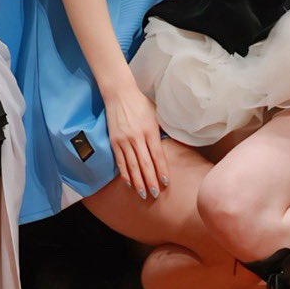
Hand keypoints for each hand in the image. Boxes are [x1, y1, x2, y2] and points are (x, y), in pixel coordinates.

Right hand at [104, 80, 169, 201]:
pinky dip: (125, 173)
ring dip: (138, 181)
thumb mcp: (157, 114)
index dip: (161, 170)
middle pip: (145, 164)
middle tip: (155, 194)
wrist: (119, 94)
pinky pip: (120, 161)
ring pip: (132, 166)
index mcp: (151, 131)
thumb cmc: (141, 103)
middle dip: (150, 181)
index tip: (165, 183)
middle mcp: (137, 138)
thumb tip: (174, 142)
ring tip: (143, 193)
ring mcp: (124, 140)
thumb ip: (163, 129)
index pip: (158, 156)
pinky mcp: (114, 141)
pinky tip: (129, 183)